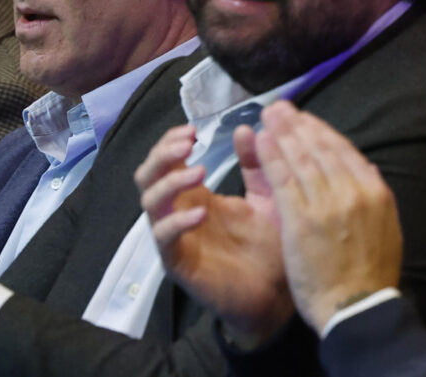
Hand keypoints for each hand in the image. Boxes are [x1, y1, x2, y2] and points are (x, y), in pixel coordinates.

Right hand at [137, 123, 290, 345]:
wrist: (279, 298)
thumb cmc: (270, 249)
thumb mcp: (267, 198)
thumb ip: (256, 165)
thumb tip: (246, 128)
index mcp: (194, 195)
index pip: (164, 161)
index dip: (170, 142)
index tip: (192, 130)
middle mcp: (177, 212)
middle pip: (146, 176)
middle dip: (162, 155)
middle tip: (187, 144)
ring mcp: (173, 238)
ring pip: (149, 202)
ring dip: (169, 182)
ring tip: (198, 172)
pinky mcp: (177, 263)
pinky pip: (164, 238)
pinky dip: (177, 221)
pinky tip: (202, 212)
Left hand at [256, 101, 402, 334]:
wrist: (356, 309)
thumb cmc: (367, 274)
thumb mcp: (383, 229)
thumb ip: (371, 197)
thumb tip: (368, 166)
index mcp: (376, 193)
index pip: (343, 151)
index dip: (319, 131)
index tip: (302, 117)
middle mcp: (354, 192)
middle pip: (320, 148)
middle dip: (296, 124)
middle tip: (278, 108)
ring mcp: (327, 204)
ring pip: (301, 158)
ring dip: (282, 133)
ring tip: (267, 115)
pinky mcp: (301, 218)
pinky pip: (282, 178)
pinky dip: (270, 156)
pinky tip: (260, 140)